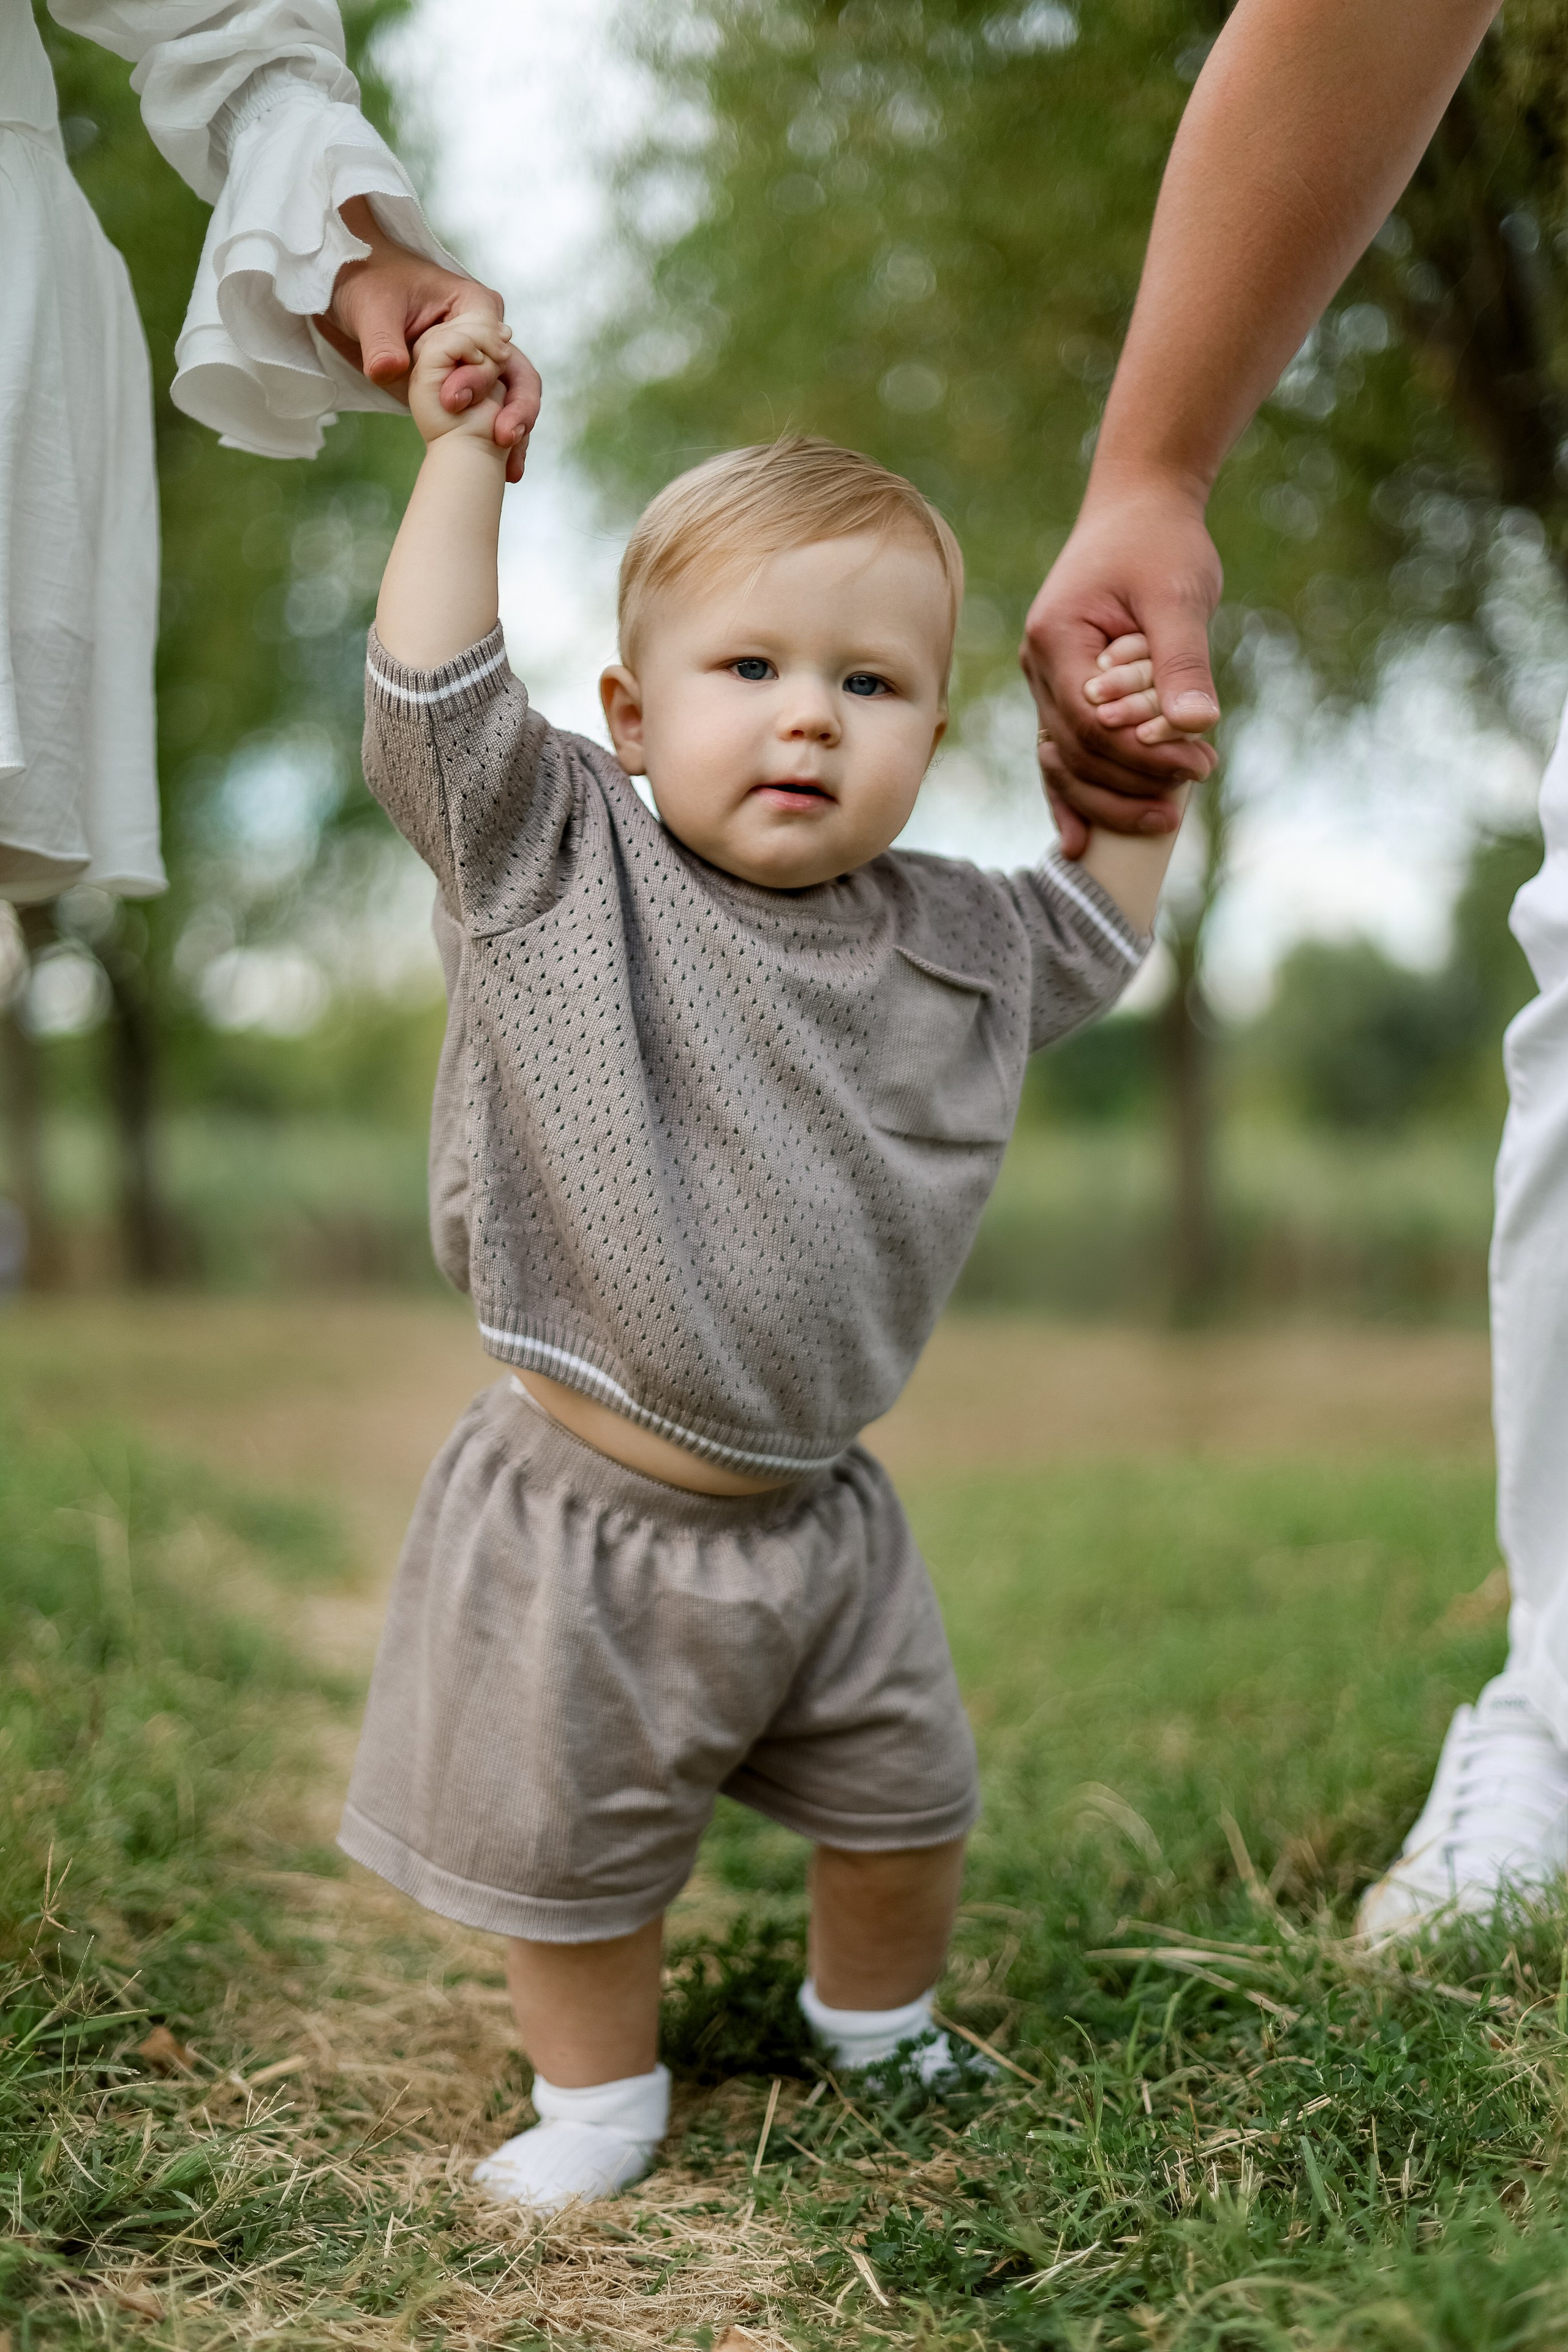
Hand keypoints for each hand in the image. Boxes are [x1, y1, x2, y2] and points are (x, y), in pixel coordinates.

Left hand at [317, 198, 540, 482]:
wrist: (361, 299)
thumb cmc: (369, 288)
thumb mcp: (370, 311)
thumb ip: (381, 342)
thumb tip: (388, 371)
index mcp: (474, 306)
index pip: (495, 343)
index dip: (481, 373)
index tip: (454, 400)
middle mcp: (489, 334)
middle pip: (519, 373)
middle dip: (517, 409)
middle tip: (502, 438)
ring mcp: (484, 361)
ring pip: (515, 397)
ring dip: (517, 431)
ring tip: (512, 470)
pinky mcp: (473, 384)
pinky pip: (497, 412)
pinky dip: (503, 439)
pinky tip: (507, 471)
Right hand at [1022, 482, 1222, 856]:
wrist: (1139, 508)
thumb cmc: (1160, 543)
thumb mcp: (1179, 594)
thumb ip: (1183, 660)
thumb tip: (1199, 724)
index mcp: (1056, 640)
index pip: (1090, 722)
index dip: (1140, 756)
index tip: (1197, 767)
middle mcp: (1039, 667)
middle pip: (1073, 752)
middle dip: (1129, 784)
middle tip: (1187, 798)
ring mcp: (1046, 682)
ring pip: (1063, 762)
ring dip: (1107, 799)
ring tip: (1163, 821)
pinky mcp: (1064, 692)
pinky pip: (1063, 754)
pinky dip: (1074, 795)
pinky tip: (1083, 841)